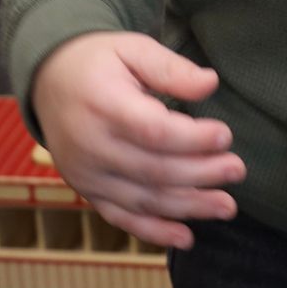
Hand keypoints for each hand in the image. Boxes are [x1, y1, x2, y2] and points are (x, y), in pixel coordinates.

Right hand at [31, 30, 245, 250]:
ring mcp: (86, 174)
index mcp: (102, 104)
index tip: (226, 136)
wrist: (49, 82)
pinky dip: (153, 231)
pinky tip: (186, 238)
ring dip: (188, 207)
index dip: (192, 139)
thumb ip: (170, 68)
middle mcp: (90, 145)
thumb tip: (210, 83)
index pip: (152, 131)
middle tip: (237, 170)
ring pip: (142, 199)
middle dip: (200, 174)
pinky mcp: (87, 190)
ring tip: (227, 207)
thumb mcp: (132, 49)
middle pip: (152, 170)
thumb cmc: (99, 62)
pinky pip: (120, 217)